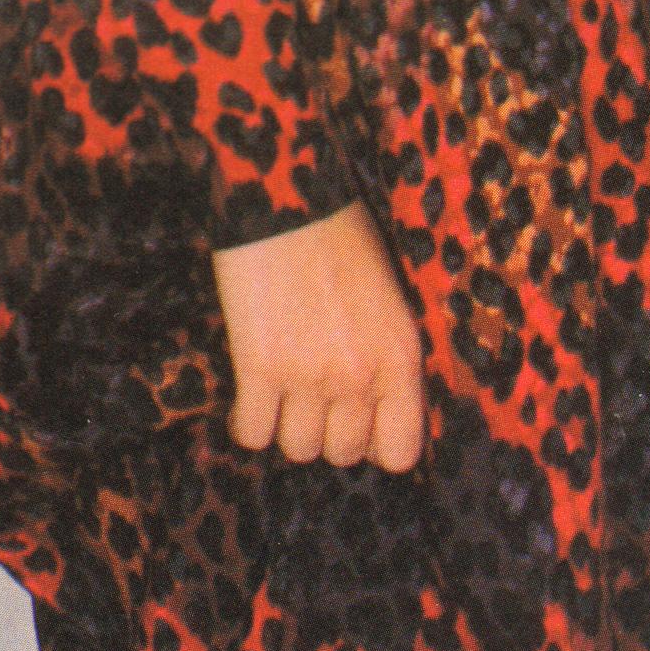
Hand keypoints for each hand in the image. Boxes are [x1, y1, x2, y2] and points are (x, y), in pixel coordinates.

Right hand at [211, 202, 424, 473]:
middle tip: (314, 400)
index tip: (358, 424)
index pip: (400, 452)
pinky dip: (248, 421)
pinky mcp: (259, 368)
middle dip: (328, 431)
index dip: (375, 443)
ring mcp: (308, 377)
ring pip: (298, 449)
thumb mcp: (389, 299)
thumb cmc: (340, 236)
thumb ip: (386, 356)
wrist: (286, 197)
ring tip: (281, 393)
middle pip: (343, 453)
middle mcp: (360, 376)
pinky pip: (253, 433)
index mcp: (401, 358)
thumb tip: (372, 404)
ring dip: (287, 426)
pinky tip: (250, 394)